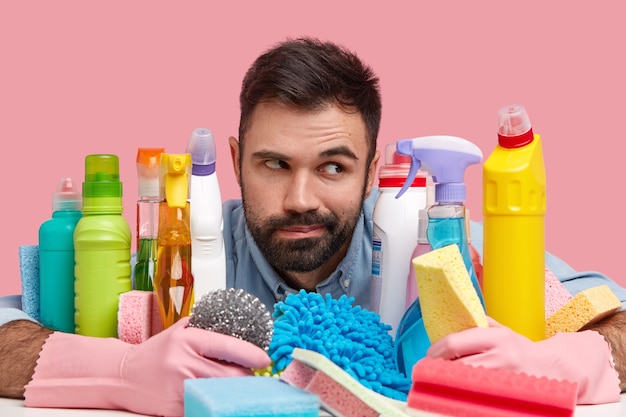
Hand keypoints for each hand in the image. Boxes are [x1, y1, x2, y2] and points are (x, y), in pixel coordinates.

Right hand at [25, 316, 270, 416]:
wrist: (121, 376)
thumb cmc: (156, 352)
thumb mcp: (179, 331)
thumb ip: (206, 328)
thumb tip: (241, 329)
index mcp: (187, 340)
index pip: (228, 346)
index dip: (251, 354)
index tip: (264, 360)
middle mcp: (183, 364)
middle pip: (231, 374)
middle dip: (246, 376)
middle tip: (252, 375)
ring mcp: (180, 389)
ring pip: (222, 393)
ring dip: (235, 391)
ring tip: (238, 386)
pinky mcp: (176, 410)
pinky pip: (206, 408)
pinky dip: (217, 404)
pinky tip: (221, 399)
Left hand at [426, 317, 619, 403]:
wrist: (554, 370)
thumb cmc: (522, 349)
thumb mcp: (502, 330)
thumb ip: (478, 325)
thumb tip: (449, 324)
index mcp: (497, 338)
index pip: (455, 343)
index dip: (436, 350)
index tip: (429, 354)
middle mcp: (501, 358)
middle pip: (456, 365)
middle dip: (438, 368)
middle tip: (430, 369)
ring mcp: (504, 379)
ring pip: (464, 382)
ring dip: (448, 381)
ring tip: (440, 379)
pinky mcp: (506, 395)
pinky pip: (477, 396)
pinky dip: (463, 393)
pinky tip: (457, 391)